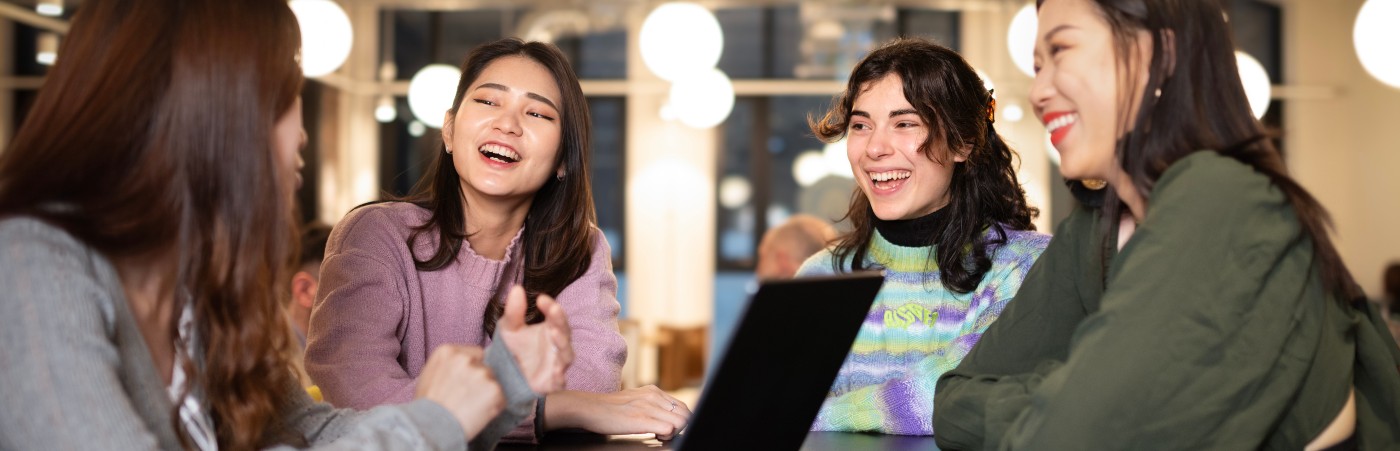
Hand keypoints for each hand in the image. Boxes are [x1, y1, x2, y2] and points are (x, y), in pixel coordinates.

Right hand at [415, 345, 504, 439]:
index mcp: (448, 351)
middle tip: (468, 398)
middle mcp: (466, 358)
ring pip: (493, 382)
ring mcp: (481, 373)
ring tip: (470, 408)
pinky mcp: (494, 390)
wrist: (430, 428)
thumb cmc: (426, 407)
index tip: (467, 382)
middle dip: (480, 381)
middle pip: (485, 367)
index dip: (473, 369)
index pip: (475, 354)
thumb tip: (463, 364)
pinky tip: (478, 414)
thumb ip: (448, 365)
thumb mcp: (428, 375)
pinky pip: (501, 398)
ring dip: (487, 394)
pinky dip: (495, 407)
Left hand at [497, 285, 572, 393]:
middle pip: (565, 332)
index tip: (541, 298)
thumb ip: (514, 311)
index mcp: (550, 328)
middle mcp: (557, 345)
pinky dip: (559, 376)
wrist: (503, 375)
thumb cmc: (512, 347)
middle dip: (560, 321)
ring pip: (566, 355)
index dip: (551, 306)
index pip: (556, 315)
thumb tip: (517, 288)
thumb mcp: (509, 327)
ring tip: (554, 334)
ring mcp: (557, 363)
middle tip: (554, 311)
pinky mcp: (552, 382)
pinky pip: (560, 380)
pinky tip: (555, 371)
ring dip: (562, 344)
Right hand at [548, 386, 691, 440]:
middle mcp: (653, 395)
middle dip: (681, 426)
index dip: (679, 419)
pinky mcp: (642, 419)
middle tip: (665, 433)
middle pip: (685, 413)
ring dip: (675, 432)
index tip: (669, 427)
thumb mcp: (634, 399)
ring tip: (660, 434)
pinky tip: (654, 436)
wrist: (589, 408)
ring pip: (681, 421)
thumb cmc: (608, 408)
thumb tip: (663, 414)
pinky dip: (666, 435)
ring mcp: (648, 407)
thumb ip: (650, 403)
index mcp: (653, 390)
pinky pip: (669, 428)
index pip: (681, 406)